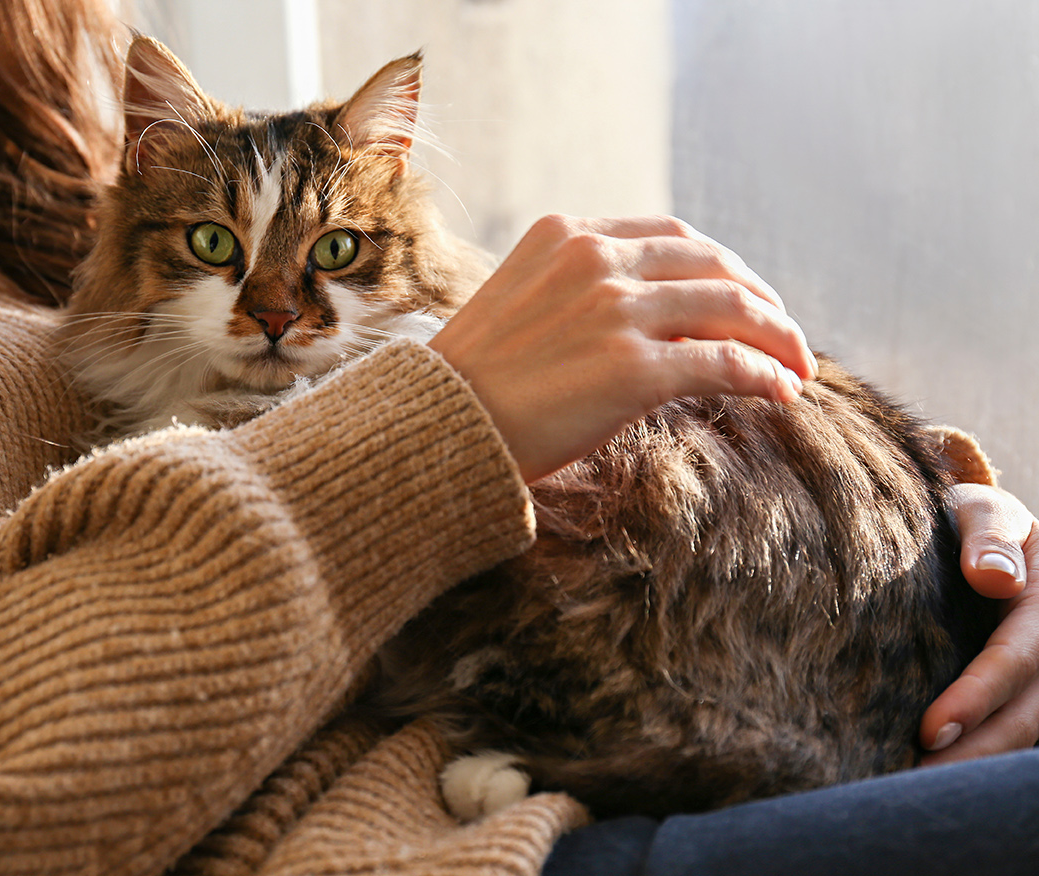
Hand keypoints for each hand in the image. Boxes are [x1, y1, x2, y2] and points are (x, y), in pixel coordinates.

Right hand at [428, 214, 816, 481]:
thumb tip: (637, 317)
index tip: (743, 294)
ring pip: (731, 307)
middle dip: (761, 296)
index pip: (672, 236)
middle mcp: (596, 260)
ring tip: (797, 366)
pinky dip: (764, 373)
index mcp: (566, 234)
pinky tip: (781, 391)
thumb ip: (574, 290)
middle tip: (784, 332)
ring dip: (777, 336)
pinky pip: (725, 362)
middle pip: (712, 263)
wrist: (434, 429)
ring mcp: (616, 312)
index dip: (721, 265)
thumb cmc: (469, 382)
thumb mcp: (519, 304)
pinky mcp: (633, 370)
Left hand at [921, 483, 1038, 764]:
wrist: (981, 535)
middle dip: (973, 754)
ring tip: (920, 790)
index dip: (974, 699)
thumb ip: (990, 536)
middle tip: (916, 783)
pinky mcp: (1027, 696)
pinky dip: (981, 757)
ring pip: (1027, 736)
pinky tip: (936, 778)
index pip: (1013, 663)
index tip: (928, 730)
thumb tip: (993, 579)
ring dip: (977, 766)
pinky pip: (1017, 731)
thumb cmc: (972, 522)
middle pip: (1026, 717)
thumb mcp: (984, 513)